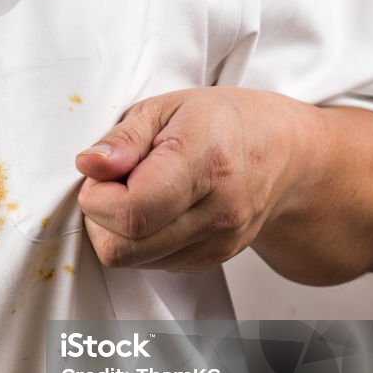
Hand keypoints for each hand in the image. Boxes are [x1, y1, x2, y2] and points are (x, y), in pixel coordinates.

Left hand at [75, 87, 311, 273]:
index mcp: (205, 164)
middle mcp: (218, 213)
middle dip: (100, 218)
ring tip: (140, 193)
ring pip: (131, 261)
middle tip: (116, 183)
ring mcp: (217, 244)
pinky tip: (157, 209)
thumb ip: (124, 139)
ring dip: (118, 231)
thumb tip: (89, 165)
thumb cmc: (221, 122)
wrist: (283, 154)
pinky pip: (150, 264)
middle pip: (123, 248)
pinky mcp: (210, 261)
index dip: (96, 197)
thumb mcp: (166, 107)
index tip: (102, 173)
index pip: (130, 212)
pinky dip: (139, 241)